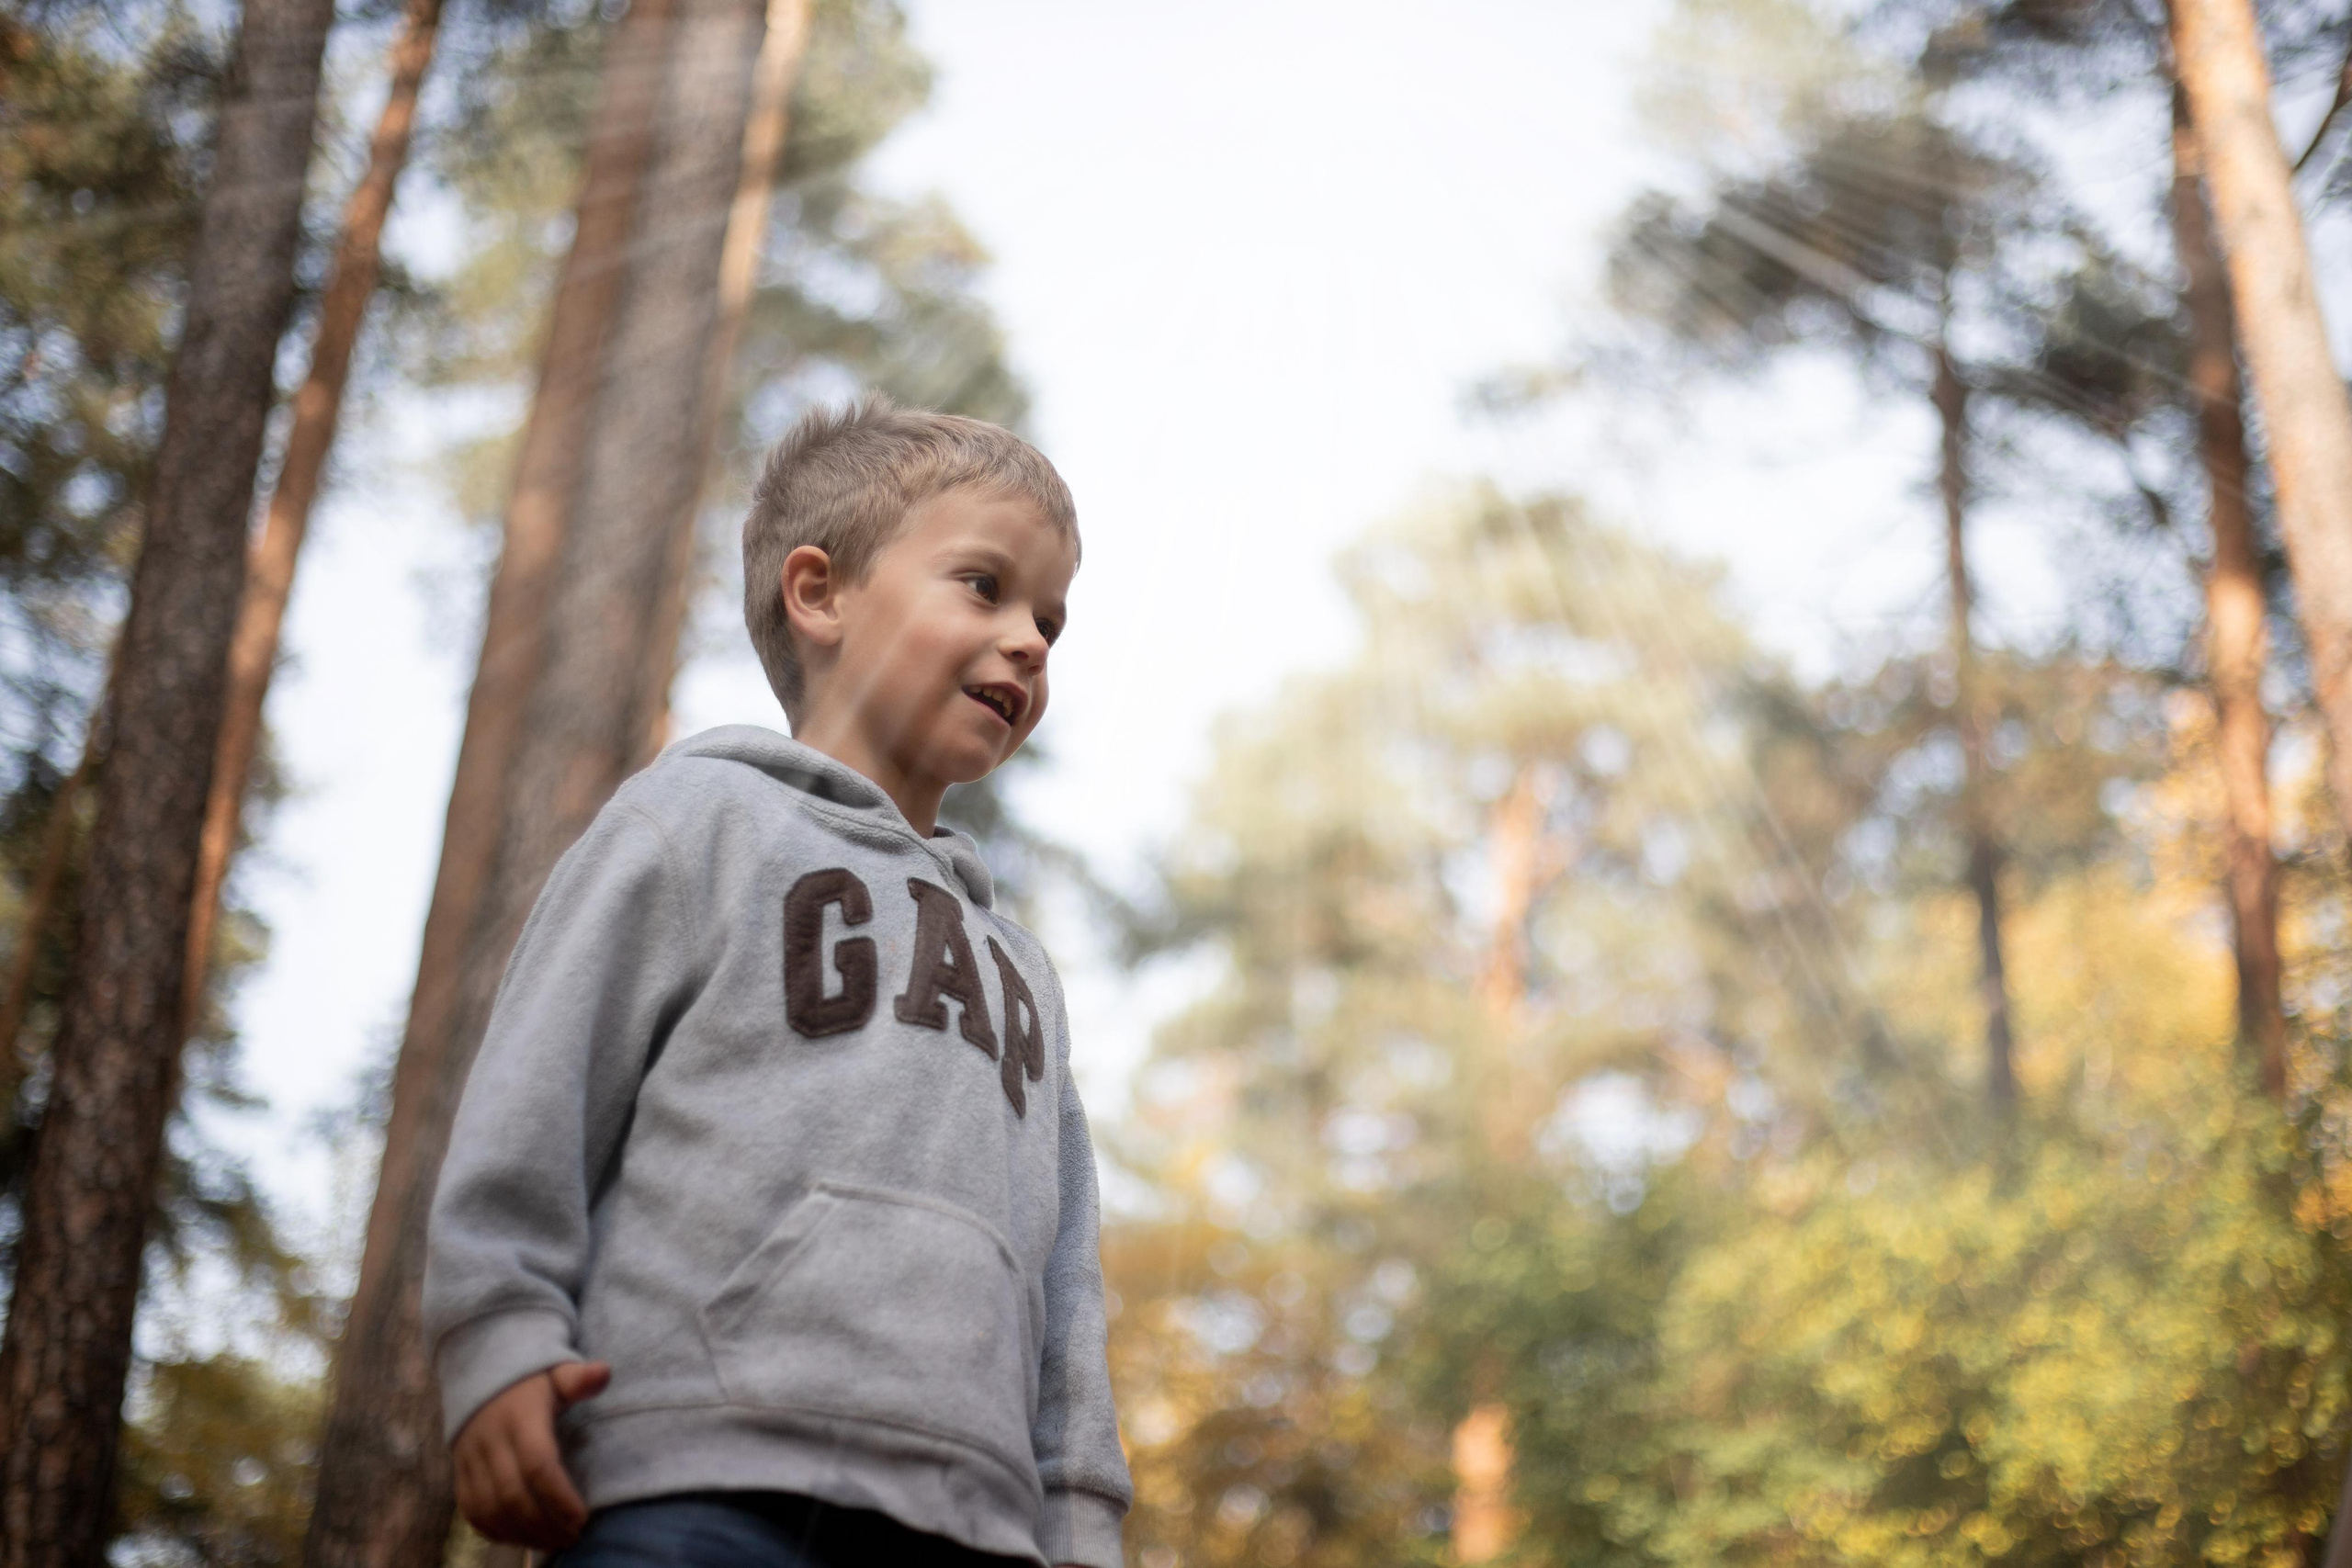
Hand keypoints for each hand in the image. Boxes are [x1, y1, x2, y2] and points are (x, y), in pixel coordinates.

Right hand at [451, 1360, 610, 1550]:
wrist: (478, 1374)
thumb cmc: (529, 1381)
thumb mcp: (554, 1373)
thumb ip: (578, 1379)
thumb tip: (603, 1373)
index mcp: (519, 1418)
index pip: (537, 1465)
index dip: (559, 1497)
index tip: (583, 1518)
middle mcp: (490, 1442)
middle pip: (512, 1495)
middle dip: (543, 1524)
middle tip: (572, 1537)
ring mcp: (469, 1460)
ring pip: (489, 1510)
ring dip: (520, 1534)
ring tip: (552, 1543)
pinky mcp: (459, 1474)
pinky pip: (471, 1512)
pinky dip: (495, 1531)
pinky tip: (522, 1538)